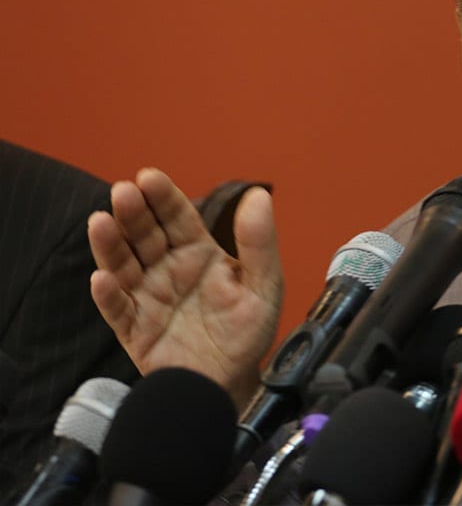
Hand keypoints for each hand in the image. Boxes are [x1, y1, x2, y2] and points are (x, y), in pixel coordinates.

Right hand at [88, 168, 282, 408]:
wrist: (231, 381)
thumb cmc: (247, 331)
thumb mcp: (263, 284)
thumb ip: (259, 242)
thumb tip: (258, 195)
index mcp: (198, 253)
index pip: (177, 218)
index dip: (163, 197)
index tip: (148, 177)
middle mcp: (168, 269)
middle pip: (145, 235)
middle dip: (133, 213)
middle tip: (123, 192)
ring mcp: (148, 298)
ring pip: (123, 266)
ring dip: (110, 245)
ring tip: (100, 223)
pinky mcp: (134, 330)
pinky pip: (118, 310)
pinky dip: (109, 296)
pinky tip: (102, 280)